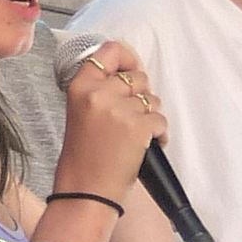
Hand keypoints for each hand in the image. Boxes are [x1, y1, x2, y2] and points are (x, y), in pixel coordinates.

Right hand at [54, 38, 165, 207]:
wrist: (85, 190)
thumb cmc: (84, 156)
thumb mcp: (81, 111)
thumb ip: (101, 88)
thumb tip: (132, 71)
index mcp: (81, 86)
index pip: (109, 51)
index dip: (127, 58)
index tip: (131, 70)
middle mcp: (99, 93)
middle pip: (138, 76)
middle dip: (140, 95)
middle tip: (128, 118)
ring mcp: (119, 109)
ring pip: (152, 99)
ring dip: (150, 116)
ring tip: (133, 135)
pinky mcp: (138, 126)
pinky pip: (160, 119)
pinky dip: (158, 134)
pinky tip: (145, 146)